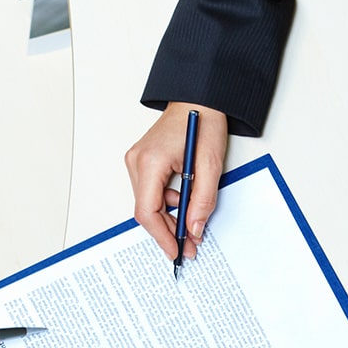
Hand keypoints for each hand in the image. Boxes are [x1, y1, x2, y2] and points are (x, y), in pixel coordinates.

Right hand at [124, 103, 228, 261]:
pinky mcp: (141, 161)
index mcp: (150, 162)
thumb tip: (194, 229)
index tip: (175, 250)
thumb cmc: (204, 121)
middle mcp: (137, 162)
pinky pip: (149, 191)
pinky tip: (183, 201)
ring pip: (147, 202)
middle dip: (167, 230)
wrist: (199, 97)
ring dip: (168, 216)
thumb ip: (202, 201)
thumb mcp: (210, 166)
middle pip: (145, 210)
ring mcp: (136, 161)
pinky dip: (166, 202)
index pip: (147, 211)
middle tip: (189, 245)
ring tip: (191, 220)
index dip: (162, 235)